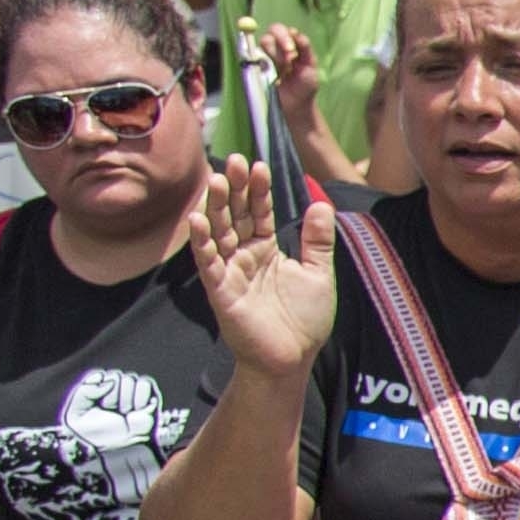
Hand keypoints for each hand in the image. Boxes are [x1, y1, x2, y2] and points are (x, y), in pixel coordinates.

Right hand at [183, 156, 340, 379]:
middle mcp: (245, 255)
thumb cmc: (304, 320)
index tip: (258, 165)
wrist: (293, 358)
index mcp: (267, 248)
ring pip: (219, 233)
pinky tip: (197, 219)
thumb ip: (318, 241)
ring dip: (215, 207)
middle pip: (236, 215)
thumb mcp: (318, 274)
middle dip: (234, 189)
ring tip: (216, 180)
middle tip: (234, 161)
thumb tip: (321, 204)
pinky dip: (202, 242)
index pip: (260, 211)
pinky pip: (208, 263)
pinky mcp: (220, 291)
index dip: (258, 190)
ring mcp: (230, 271)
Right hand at [258, 23, 322, 124]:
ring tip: (284, 72)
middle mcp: (274, 48)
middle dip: (279, 44)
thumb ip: (305, 48)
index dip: (284, 36)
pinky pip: (253, 60)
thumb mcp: (310, 65)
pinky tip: (274, 77)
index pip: (280, 30)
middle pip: (268, 35)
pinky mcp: (256, 69)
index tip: (291, 50)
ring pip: (262, 47)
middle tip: (289, 59)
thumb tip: (296, 33)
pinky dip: (264, 66)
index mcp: (288, 44)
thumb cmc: (305, 85)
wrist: (297, 105)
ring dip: (274, 57)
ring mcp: (263, 58)